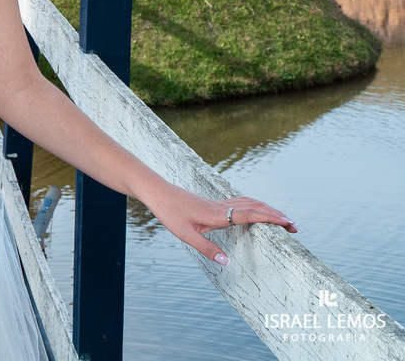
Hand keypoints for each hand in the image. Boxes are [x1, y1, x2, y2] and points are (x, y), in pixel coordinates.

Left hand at [145, 186, 300, 266]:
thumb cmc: (170, 214)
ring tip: (284, 220)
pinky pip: (242, 202)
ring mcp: (220, 203)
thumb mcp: (186, 235)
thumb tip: (227, 263)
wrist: (158, 192)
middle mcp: (223, 206)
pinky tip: (259, 211)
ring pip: (251, 202)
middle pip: (256, 207)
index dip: (272, 218)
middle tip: (296, 227)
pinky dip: (257, 206)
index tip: (290, 223)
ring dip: (269, 209)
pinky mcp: (216, 202)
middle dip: (277, 215)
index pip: (251, 214)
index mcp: (218, 214)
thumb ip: (207, 249)